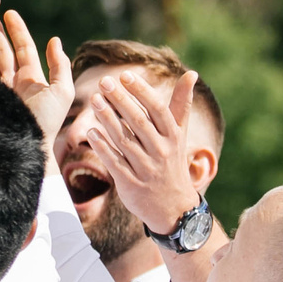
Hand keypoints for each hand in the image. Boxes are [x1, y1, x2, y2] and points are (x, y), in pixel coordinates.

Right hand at [2, 11, 74, 144]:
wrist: (24, 150)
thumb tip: (54, 40)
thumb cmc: (45, 123)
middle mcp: (10, 83)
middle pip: (1, 49)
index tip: (7, 12)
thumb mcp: (61, 92)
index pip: (22, 49)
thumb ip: (60, 66)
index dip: (17, 30)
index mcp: (29, 80)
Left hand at [93, 70, 200, 235]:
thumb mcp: (179, 134)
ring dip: (108, 119)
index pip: (158, 109)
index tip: (125, 75)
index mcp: (173, 137)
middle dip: (121, 100)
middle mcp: (161, 152)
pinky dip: (103, 147)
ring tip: (94, 100)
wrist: (174, 207)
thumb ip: (182, 104)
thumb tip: (192, 73)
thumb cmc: (173, 162)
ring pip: (125, 141)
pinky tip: (91, 131)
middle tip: (104, 82)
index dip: (142, 92)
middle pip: (139, 122)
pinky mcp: (131, 184)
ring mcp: (146, 169)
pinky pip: (115, 162)